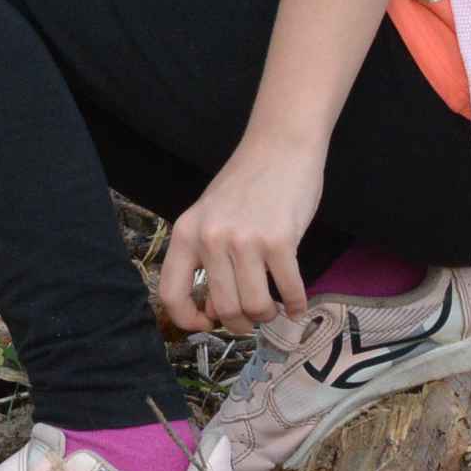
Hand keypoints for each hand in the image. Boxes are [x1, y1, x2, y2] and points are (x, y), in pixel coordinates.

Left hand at [159, 140, 323, 335]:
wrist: (280, 146)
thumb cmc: (247, 183)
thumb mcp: (210, 216)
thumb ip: (206, 258)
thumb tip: (213, 312)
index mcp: (186, 234)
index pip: (171, 294)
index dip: (187, 320)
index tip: (207, 325)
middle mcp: (211, 239)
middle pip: (222, 309)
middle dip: (240, 323)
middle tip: (252, 317)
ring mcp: (245, 240)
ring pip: (255, 306)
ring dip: (267, 315)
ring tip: (275, 308)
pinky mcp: (280, 240)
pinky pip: (289, 289)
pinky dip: (297, 304)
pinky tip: (299, 305)